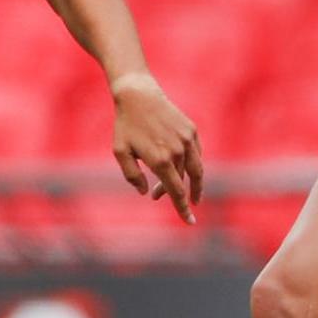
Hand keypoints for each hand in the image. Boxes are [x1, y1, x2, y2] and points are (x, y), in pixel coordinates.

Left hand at [110, 72, 203, 224]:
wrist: (138, 95)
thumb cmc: (126, 125)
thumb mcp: (120, 152)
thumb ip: (133, 176)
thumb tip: (147, 192)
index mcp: (160, 160)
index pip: (176, 192)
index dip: (182, 209)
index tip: (189, 222)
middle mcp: (177, 151)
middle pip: (183, 182)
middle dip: (176, 194)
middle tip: (164, 199)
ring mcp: (187, 139)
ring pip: (195, 169)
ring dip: (192, 184)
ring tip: (191, 194)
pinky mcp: (191, 130)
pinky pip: (197, 154)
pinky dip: (194, 165)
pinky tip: (187, 170)